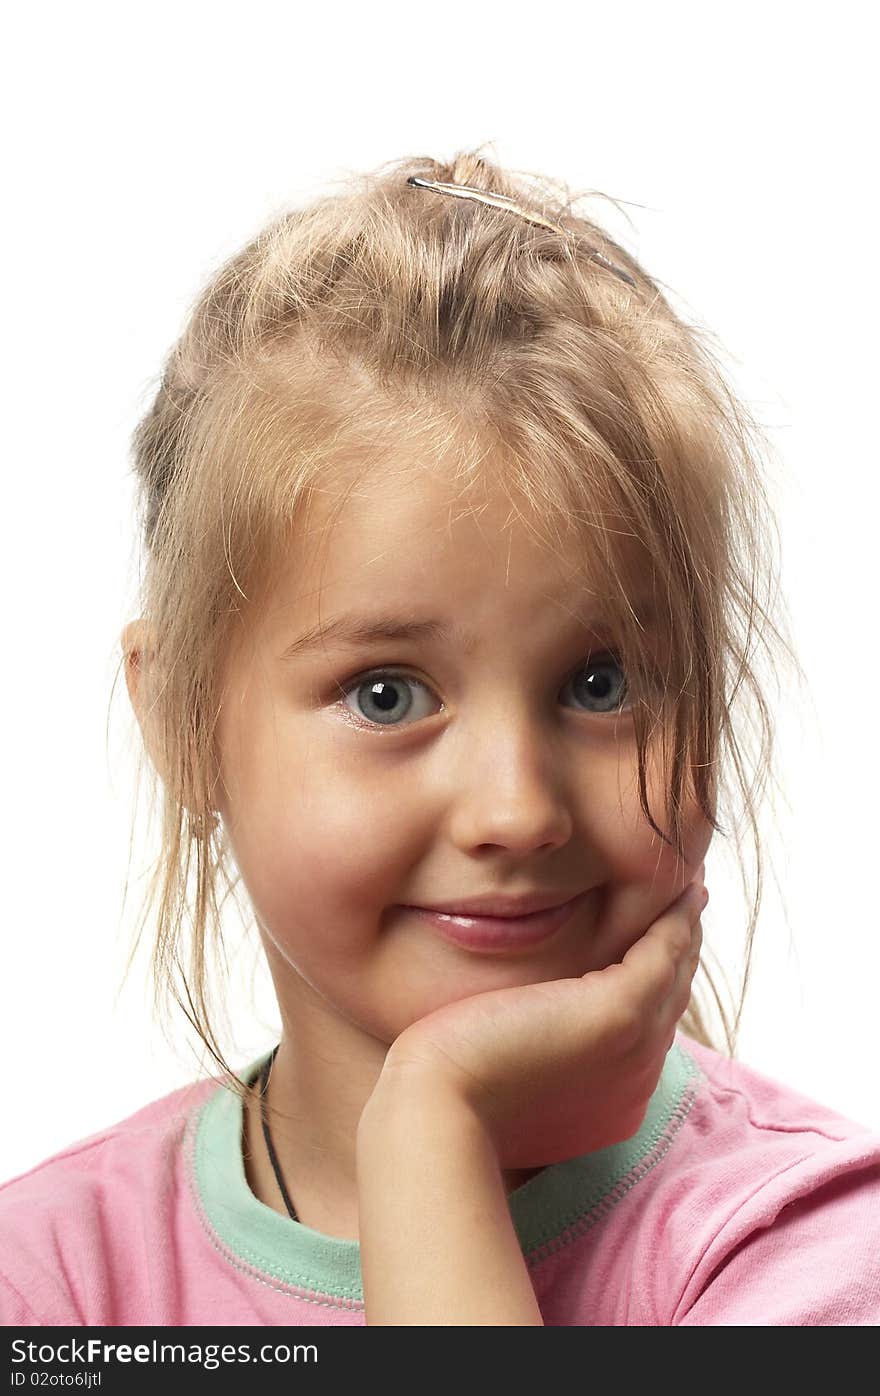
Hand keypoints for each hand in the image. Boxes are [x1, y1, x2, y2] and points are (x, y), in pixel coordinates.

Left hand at [377, 876, 706, 1169]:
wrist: (439, 1105)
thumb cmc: (448, 1091)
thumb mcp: (502, 1074)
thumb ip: (530, 1051)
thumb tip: (520, 1026)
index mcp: (611, 1100)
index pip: (646, 1029)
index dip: (654, 984)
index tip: (655, 944)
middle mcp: (635, 1080)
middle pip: (670, 1001)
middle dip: (681, 952)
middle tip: (690, 903)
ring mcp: (636, 1050)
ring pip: (675, 975)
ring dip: (687, 928)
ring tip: (691, 888)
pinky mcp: (621, 1014)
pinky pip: (665, 954)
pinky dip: (677, 920)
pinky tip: (681, 890)